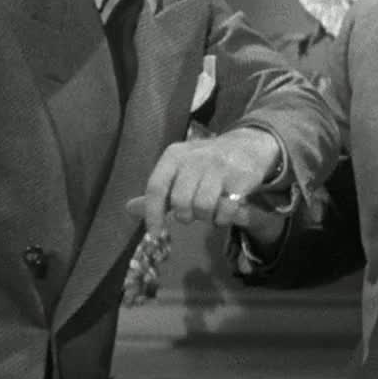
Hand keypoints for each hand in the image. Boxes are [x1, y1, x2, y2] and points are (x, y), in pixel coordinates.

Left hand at [136, 128, 280, 240]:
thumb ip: (159, 190)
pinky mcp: (240, 179)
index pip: (156, 187)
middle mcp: (195, 158)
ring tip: (211, 210)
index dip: (153, 213)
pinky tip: (226, 212)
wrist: (247, 145)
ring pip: (202, 207)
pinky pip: (225, 211)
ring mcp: (219, 168)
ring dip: (206, 217)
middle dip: (186, 215)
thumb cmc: (206, 162)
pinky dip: (223, 219)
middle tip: (193, 213)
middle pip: (180, 202)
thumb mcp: (180, 168)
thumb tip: (129, 209)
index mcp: (175, 155)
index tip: (155, 233)